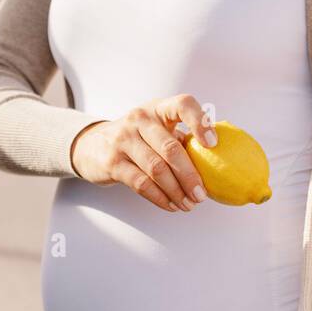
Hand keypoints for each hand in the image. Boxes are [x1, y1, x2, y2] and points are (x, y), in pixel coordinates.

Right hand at [69, 94, 214, 212]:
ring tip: (189, 205)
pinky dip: (160, 198)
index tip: (213, 144)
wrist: (92, 146)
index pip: (182, 104)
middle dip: (190, 176)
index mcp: (158, 109)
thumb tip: (220, 160)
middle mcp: (140, 119)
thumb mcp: (156, 129)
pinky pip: (141, 184)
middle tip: (202, 195)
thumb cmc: (137, 139)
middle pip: (171, 148)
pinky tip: (171, 205)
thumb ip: (182, 139)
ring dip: (176, 192)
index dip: (200, 122)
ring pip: (157, 169)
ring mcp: (123, 140)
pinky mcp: (113, 162)